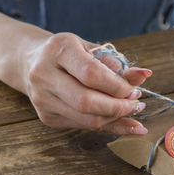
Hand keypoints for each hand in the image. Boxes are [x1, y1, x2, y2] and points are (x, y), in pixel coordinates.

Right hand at [21, 33, 151, 134]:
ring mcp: (42, 99)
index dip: (117, 86)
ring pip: (85, 119)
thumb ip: (116, 63)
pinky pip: (81, 125)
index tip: (134, 90)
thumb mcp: (89, 49)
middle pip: (86, 101)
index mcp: (58, 50)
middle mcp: (44, 75)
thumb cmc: (66, 53)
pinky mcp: (45, 116)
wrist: (29, 62)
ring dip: (113, 118)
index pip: (91, 74)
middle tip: (135, 105)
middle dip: (117, 108)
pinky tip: (116, 119)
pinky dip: (103, 124)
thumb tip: (144, 76)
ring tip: (129, 111)